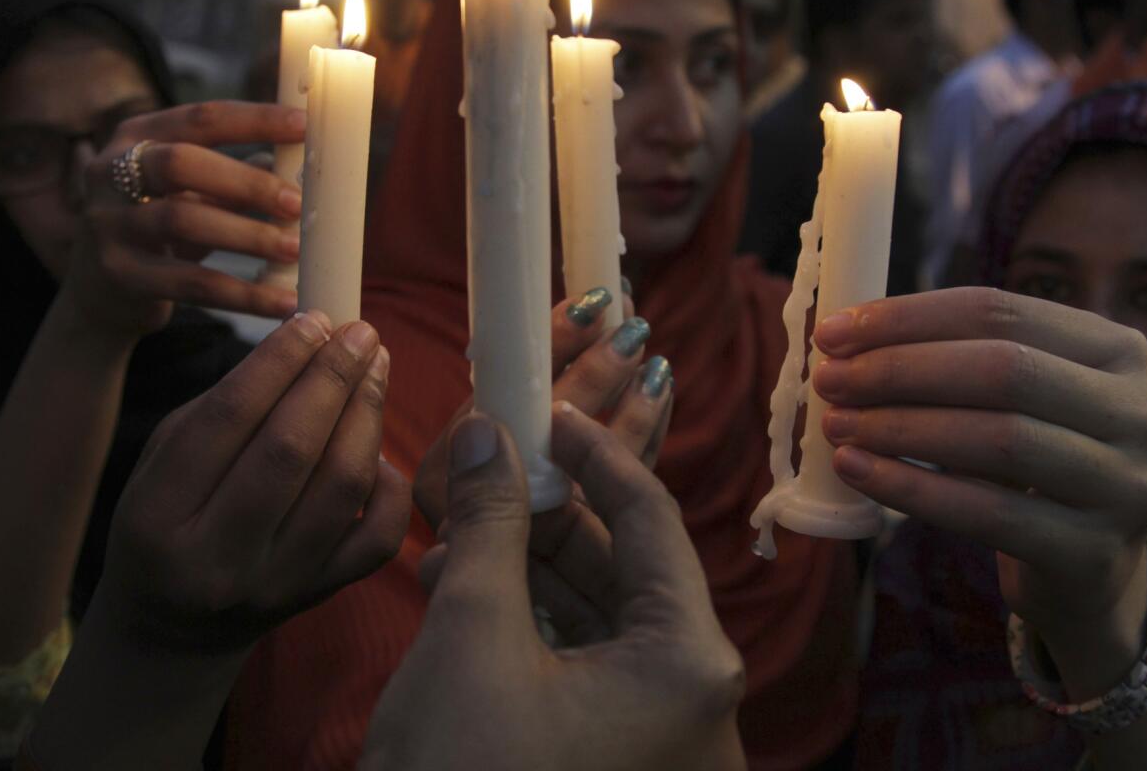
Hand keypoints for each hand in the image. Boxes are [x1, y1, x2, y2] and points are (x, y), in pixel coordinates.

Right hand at [66, 101, 307, 333]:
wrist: (101, 293)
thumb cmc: (161, 228)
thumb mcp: (193, 193)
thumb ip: (237, 177)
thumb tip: (304, 168)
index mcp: (137, 136)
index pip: (200, 118)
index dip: (254, 120)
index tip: (303, 125)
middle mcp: (110, 171)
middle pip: (181, 162)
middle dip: (246, 182)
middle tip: (296, 203)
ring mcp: (107, 222)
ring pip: (182, 221)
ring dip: (247, 235)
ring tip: (294, 250)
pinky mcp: (118, 274)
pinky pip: (189, 283)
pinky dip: (242, 294)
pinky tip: (281, 301)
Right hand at [97, 309, 410, 653]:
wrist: (173, 629)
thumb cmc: (168, 519)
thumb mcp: (162, 461)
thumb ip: (226, 404)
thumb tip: (308, 339)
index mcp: (158, 515)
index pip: (230, 418)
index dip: (281, 360)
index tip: (315, 319)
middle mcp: (216, 558)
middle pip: (292, 449)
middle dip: (334, 378)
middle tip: (361, 332)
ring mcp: (274, 584)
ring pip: (342, 485)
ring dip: (368, 414)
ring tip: (376, 368)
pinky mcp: (318, 597)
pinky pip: (378, 535)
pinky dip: (390, 482)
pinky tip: (376, 445)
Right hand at [359, 407, 744, 770]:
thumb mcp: (472, 636)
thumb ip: (491, 523)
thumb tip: (488, 430)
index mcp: (689, 661)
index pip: (650, 517)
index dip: (594, 452)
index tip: (544, 412)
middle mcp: (695, 699)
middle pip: (624, 569)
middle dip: (544, 518)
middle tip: (485, 472)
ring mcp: (662, 739)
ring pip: (598, 621)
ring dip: (525, 573)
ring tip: (451, 538)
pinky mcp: (623, 761)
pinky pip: (585, 671)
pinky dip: (528, 630)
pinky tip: (460, 596)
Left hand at [812, 288, 1146, 648]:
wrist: (1086, 572)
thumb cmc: (1028, 465)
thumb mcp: (1010, 400)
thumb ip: (950, 359)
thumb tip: (842, 337)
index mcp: (1117, 349)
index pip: (999, 310)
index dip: (909, 317)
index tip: (834, 332)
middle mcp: (1141, 411)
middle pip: (1003, 369)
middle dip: (901, 370)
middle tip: (830, 380)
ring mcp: (1128, 485)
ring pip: (1000, 439)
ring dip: (901, 428)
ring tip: (835, 425)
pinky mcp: (1096, 552)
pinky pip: (990, 513)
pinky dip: (913, 488)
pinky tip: (857, 472)